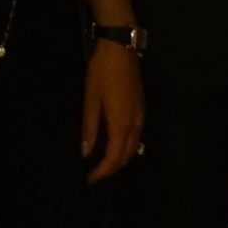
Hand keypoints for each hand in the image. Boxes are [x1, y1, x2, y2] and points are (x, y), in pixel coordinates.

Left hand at [80, 36, 145, 180]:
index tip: (89, 179)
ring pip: (134, 147)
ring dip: (120, 159)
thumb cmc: (101, 72)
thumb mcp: (90, 98)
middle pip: (126, 156)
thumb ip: (89, 127)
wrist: (120, 47)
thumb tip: (85, 152)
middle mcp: (135, 124)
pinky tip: (115, 144)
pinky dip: (126, 147)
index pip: (113, 157)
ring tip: (103, 163)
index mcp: (121, 123)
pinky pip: (136, 137)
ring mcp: (141, 116)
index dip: (102, 171)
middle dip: (111, 169)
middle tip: (94, 174)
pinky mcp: (141, 108)